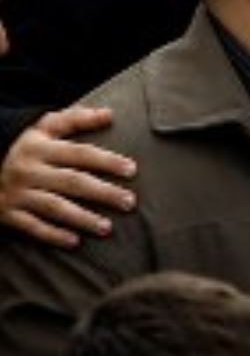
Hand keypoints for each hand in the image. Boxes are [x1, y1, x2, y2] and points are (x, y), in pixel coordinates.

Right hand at [0, 106, 136, 246]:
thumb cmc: (26, 149)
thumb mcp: (44, 129)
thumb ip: (75, 119)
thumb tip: (110, 114)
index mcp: (40, 148)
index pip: (79, 153)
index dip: (106, 160)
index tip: (132, 169)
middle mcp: (29, 170)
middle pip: (72, 181)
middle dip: (103, 192)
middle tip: (130, 202)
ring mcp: (17, 193)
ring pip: (54, 206)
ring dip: (82, 218)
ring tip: (108, 228)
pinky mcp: (8, 213)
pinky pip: (32, 226)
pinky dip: (52, 235)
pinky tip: (75, 242)